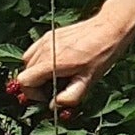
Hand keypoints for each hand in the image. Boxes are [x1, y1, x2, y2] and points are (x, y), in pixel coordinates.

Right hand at [11, 13, 131, 117]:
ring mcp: (46, 40)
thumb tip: (54, 105)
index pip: (24, 81)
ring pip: (28, 61)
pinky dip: (39, 61)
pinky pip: (35, 50)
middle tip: (56, 88)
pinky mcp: (50, 34)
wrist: (109, 29)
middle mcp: (45, 49)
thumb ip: (69, 97)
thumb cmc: (101, 54)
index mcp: (52, 62)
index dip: (33, 94)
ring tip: (56, 76)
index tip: (48, 96)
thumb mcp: (88, 80)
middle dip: (37, 85)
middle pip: (25, 72)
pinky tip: (56, 64)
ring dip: (37, 73)